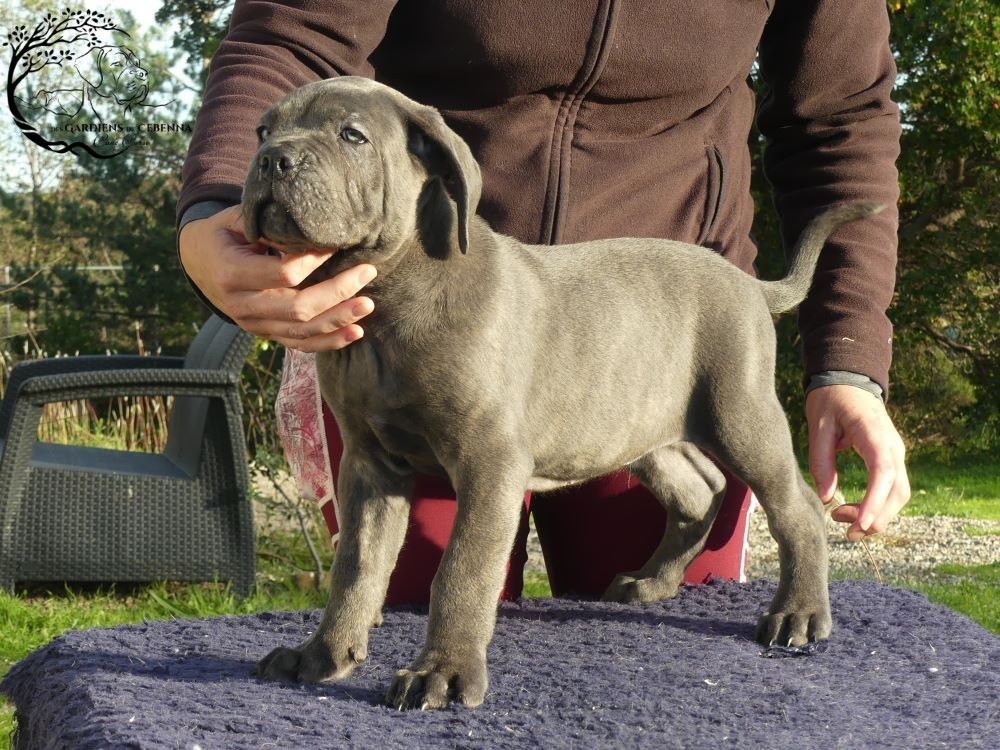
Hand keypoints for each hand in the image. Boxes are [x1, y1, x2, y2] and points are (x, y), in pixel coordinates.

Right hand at [178, 204, 375, 350]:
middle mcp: (242, 306)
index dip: (314, 260)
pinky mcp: (266, 334)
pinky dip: (330, 342)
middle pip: (298, 308)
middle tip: (366, 272)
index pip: (283, 274)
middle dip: (337, 292)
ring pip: (302, 332)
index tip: (335, 245)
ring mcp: (254, 325)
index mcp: (231, 274)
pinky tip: (356, 332)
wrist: (199, 263)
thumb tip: (311, 226)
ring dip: (339, 320)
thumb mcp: (236, 220)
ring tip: (367, 304)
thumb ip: (268, 223)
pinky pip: (300, 345)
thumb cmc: (224, 233)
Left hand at [806, 384, 910, 541]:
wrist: (848, 380)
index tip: (860, 524)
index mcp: (875, 436)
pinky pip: (891, 489)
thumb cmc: (831, 399)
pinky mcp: (890, 460)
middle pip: (897, 492)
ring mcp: (895, 455)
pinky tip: (854, 512)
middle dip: (875, 518)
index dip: (874, 502)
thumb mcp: (818, 425)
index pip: (882, 474)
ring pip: (898, 495)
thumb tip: (826, 498)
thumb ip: (821, 460)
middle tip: (845, 531)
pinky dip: (877, 506)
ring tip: (843, 522)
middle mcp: (893, 448)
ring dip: (876, 516)